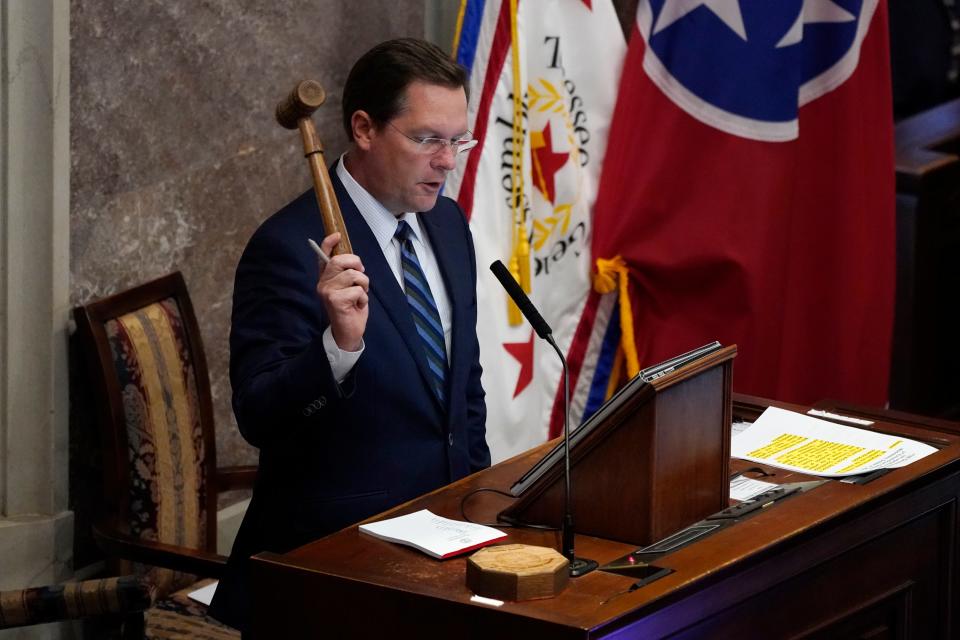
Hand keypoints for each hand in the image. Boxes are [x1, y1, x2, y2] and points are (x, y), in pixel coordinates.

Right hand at [315, 232, 368, 350]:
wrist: (348, 332)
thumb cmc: (351, 308)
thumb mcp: (349, 288)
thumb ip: (348, 274)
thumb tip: (354, 261)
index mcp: (325, 278)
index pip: (323, 256)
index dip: (329, 243)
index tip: (337, 235)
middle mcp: (322, 283)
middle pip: (340, 261)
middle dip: (356, 264)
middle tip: (362, 274)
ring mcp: (327, 291)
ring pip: (352, 275)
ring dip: (363, 285)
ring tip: (359, 296)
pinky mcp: (335, 300)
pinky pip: (357, 290)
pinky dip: (363, 298)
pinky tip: (357, 306)